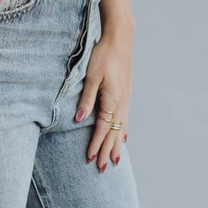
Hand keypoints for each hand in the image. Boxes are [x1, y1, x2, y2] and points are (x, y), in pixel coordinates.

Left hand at [74, 33, 131, 169]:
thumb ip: (87, 99)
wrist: (120, 40)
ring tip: (115, 160)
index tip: (91, 158)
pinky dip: (123, 131)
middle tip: (103, 168)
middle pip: (114, 132)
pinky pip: (125, 118)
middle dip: (108, 151)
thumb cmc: (103, 55)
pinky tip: (123, 137)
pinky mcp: (126, 93)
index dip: (96, 144)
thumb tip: (80, 119)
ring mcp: (126, 98)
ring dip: (117, 144)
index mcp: (112, 99)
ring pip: (121, 127)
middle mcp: (122, 102)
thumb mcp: (91, 76)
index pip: (102, 128)